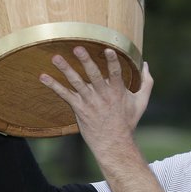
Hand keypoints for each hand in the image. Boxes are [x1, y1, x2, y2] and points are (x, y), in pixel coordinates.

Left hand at [39, 46, 153, 149]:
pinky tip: (43, 76)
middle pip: (93, 75)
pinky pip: (65, 95)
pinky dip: (53, 86)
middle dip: (86, 61)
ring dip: (66, 69)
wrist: (114, 143)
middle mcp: (103, 95)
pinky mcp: (79, 109)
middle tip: (78, 48)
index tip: (108, 49)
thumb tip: (146, 64)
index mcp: (118, 91)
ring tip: (56, 58)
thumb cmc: (128, 121)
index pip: (116, 73)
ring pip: (76, 83)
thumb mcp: (141, 102)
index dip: (112, 61)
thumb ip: (147, 82)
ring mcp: (89, 102)